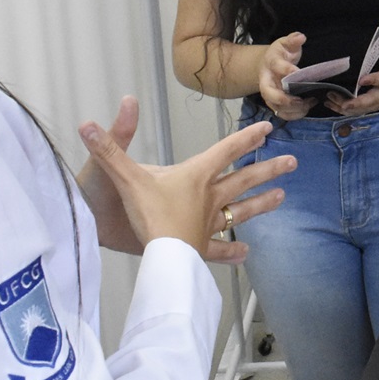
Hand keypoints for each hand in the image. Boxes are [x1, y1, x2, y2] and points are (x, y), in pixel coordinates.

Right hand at [77, 115, 293, 261]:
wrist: (155, 256)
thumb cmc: (145, 214)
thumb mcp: (125, 177)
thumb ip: (108, 148)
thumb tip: (86, 123)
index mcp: (196, 176)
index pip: (226, 150)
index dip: (246, 138)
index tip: (268, 129)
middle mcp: (209, 198)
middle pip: (243, 179)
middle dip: (268, 168)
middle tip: (292, 162)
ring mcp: (209, 224)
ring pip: (242, 211)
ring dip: (262, 203)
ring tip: (282, 197)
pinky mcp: (202, 247)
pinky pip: (221, 248)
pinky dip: (232, 252)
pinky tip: (245, 254)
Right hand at [257, 32, 309, 120]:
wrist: (267, 66)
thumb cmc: (280, 55)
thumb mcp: (286, 44)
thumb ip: (293, 40)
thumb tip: (301, 37)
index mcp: (270, 63)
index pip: (277, 67)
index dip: (287, 70)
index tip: (299, 73)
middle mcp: (267, 81)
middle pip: (269, 94)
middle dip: (284, 99)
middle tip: (301, 99)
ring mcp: (269, 94)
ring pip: (276, 107)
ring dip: (293, 109)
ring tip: (308, 104)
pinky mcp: (274, 104)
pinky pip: (282, 114)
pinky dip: (294, 115)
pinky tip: (306, 108)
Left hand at [338, 23, 378, 115]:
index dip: (374, 80)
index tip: (361, 80)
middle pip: (373, 100)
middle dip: (357, 102)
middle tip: (343, 102)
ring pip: (366, 108)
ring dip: (349, 107)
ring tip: (331, 101)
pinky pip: (364, 110)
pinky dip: (349, 110)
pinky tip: (335, 106)